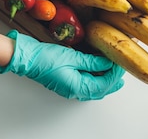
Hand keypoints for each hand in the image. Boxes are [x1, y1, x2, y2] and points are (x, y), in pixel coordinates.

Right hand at [0, 30, 124, 100]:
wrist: (26, 58)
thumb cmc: (44, 58)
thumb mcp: (72, 57)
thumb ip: (91, 61)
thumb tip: (106, 62)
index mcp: (77, 87)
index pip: (103, 84)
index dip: (114, 73)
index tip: (120, 63)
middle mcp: (74, 91)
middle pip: (99, 89)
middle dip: (112, 80)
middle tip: (120, 70)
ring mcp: (68, 88)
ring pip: (92, 88)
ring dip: (104, 80)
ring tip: (112, 72)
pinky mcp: (64, 82)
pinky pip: (84, 84)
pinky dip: (94, 79)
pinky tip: (96, 71)